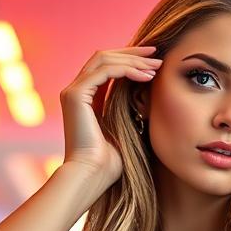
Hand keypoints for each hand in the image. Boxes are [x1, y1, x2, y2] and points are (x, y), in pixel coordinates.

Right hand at [59, 47, 161, 192]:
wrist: (92, 176)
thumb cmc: (109, 164)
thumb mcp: (125, 130)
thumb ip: (130, 110)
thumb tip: (150, 97)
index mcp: (86, 98)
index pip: (107, 67)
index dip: (130, 60)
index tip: (154, 61)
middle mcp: (76, 91)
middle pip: (104, 57)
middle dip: (132, 53)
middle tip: (158, 53)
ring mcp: (73, 91)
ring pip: (104, 59)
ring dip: (133, 60)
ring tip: (156, 66)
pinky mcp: (75, 95)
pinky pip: (104, 71)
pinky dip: (127, 69)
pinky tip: (146, 76)